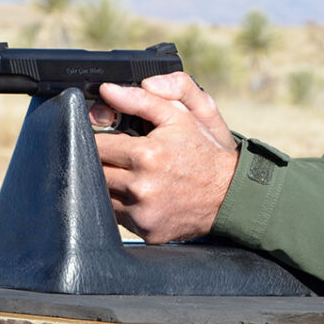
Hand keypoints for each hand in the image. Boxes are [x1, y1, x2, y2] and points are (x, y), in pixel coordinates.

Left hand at [92, 72, 238, 242]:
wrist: (229, 194)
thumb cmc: (203, 152)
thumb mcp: (178, 116)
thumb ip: (140, 100)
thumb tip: (108, 91)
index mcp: (145, 155)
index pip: (94, 146)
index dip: (95, 140)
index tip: (105, 140)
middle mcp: (140, 188)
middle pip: (94, 172)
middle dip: (102, 162)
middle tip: (119, 157)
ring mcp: (142, 214)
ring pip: (102, 196)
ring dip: (110, 184)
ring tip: (133, 175)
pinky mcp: (145, 232)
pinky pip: (119, 217)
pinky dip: (124, 205)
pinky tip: (143, 195)